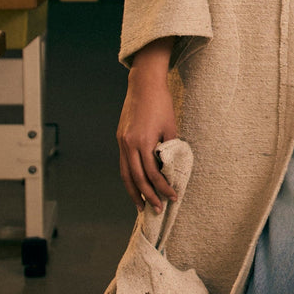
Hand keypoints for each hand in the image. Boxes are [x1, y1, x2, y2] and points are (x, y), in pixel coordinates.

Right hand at [117, 40, 178, 209]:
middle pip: (136, 178)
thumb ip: (169, 148)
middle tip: (156, 210)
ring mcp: (122, 141)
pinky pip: (123, 163)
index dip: (163, 187)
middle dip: (146, 196)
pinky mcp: (120, 138)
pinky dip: (128, 177)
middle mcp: (129, 144)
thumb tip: (170, 168)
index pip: (153, 173)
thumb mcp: (171, 126)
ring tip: (140, 206)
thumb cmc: (161, 103)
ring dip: (133, 191)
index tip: (172, 197)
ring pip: (125, 173)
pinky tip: (134, 185)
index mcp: (143, 141)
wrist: (144, 84)